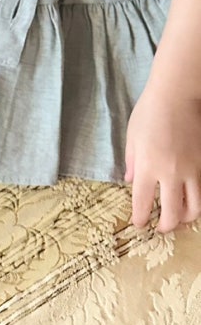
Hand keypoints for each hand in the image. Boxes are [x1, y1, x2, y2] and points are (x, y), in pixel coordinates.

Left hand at [124, 82, 200, 231]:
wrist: (178, 95)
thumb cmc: (149, 113)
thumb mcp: (131, 138)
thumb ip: (131, 163)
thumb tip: (131, 182)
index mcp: (147, 168)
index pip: (143, 204)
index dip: (141, 219)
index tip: (139, 224)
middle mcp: (171, 173)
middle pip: (173, 213)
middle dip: (166, 227)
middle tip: (161, 229)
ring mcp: (193, 169)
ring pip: (196, 206)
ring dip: (187, 219)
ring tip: (180, 221)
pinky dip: (199, 201)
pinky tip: (192, 202)